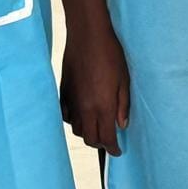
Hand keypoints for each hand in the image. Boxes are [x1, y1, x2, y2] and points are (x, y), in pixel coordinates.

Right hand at [61, 26, 130, 154]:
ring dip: (87, 132)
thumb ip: (123, 105)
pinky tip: (82, 114)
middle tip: (109, 140)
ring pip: (77, 129)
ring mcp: (71, 101)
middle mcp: (85, 108)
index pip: (106, 137)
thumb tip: (122, 125)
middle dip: (100, 143)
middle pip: (89, 138)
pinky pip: (66, 116)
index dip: (112, 148)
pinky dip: (74, 120)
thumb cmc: (111, 55)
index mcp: (103, 106)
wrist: (88, 36)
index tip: (117, 152)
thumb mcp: (125, 80)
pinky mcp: (63, 93)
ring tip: (97, 126)